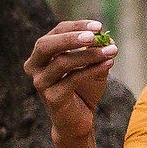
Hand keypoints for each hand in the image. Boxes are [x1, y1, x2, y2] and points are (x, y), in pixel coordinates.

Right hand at [26, 20, 116, 141]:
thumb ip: (97, 53)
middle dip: (72, 37)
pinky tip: (108, 64)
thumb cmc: (84, 90)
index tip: (99, 26)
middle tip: (95, 35)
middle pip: (47, 44)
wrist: (79, 121)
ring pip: (63, 62)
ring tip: (112, 51)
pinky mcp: (51, 97)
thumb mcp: (91, 66)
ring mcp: (40, 82)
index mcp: (41, 54)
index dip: (77, 27)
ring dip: (90, 55)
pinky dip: (93, 69)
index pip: (56, 32)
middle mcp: (34, 66)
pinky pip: (73, 78)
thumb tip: (109, 41)